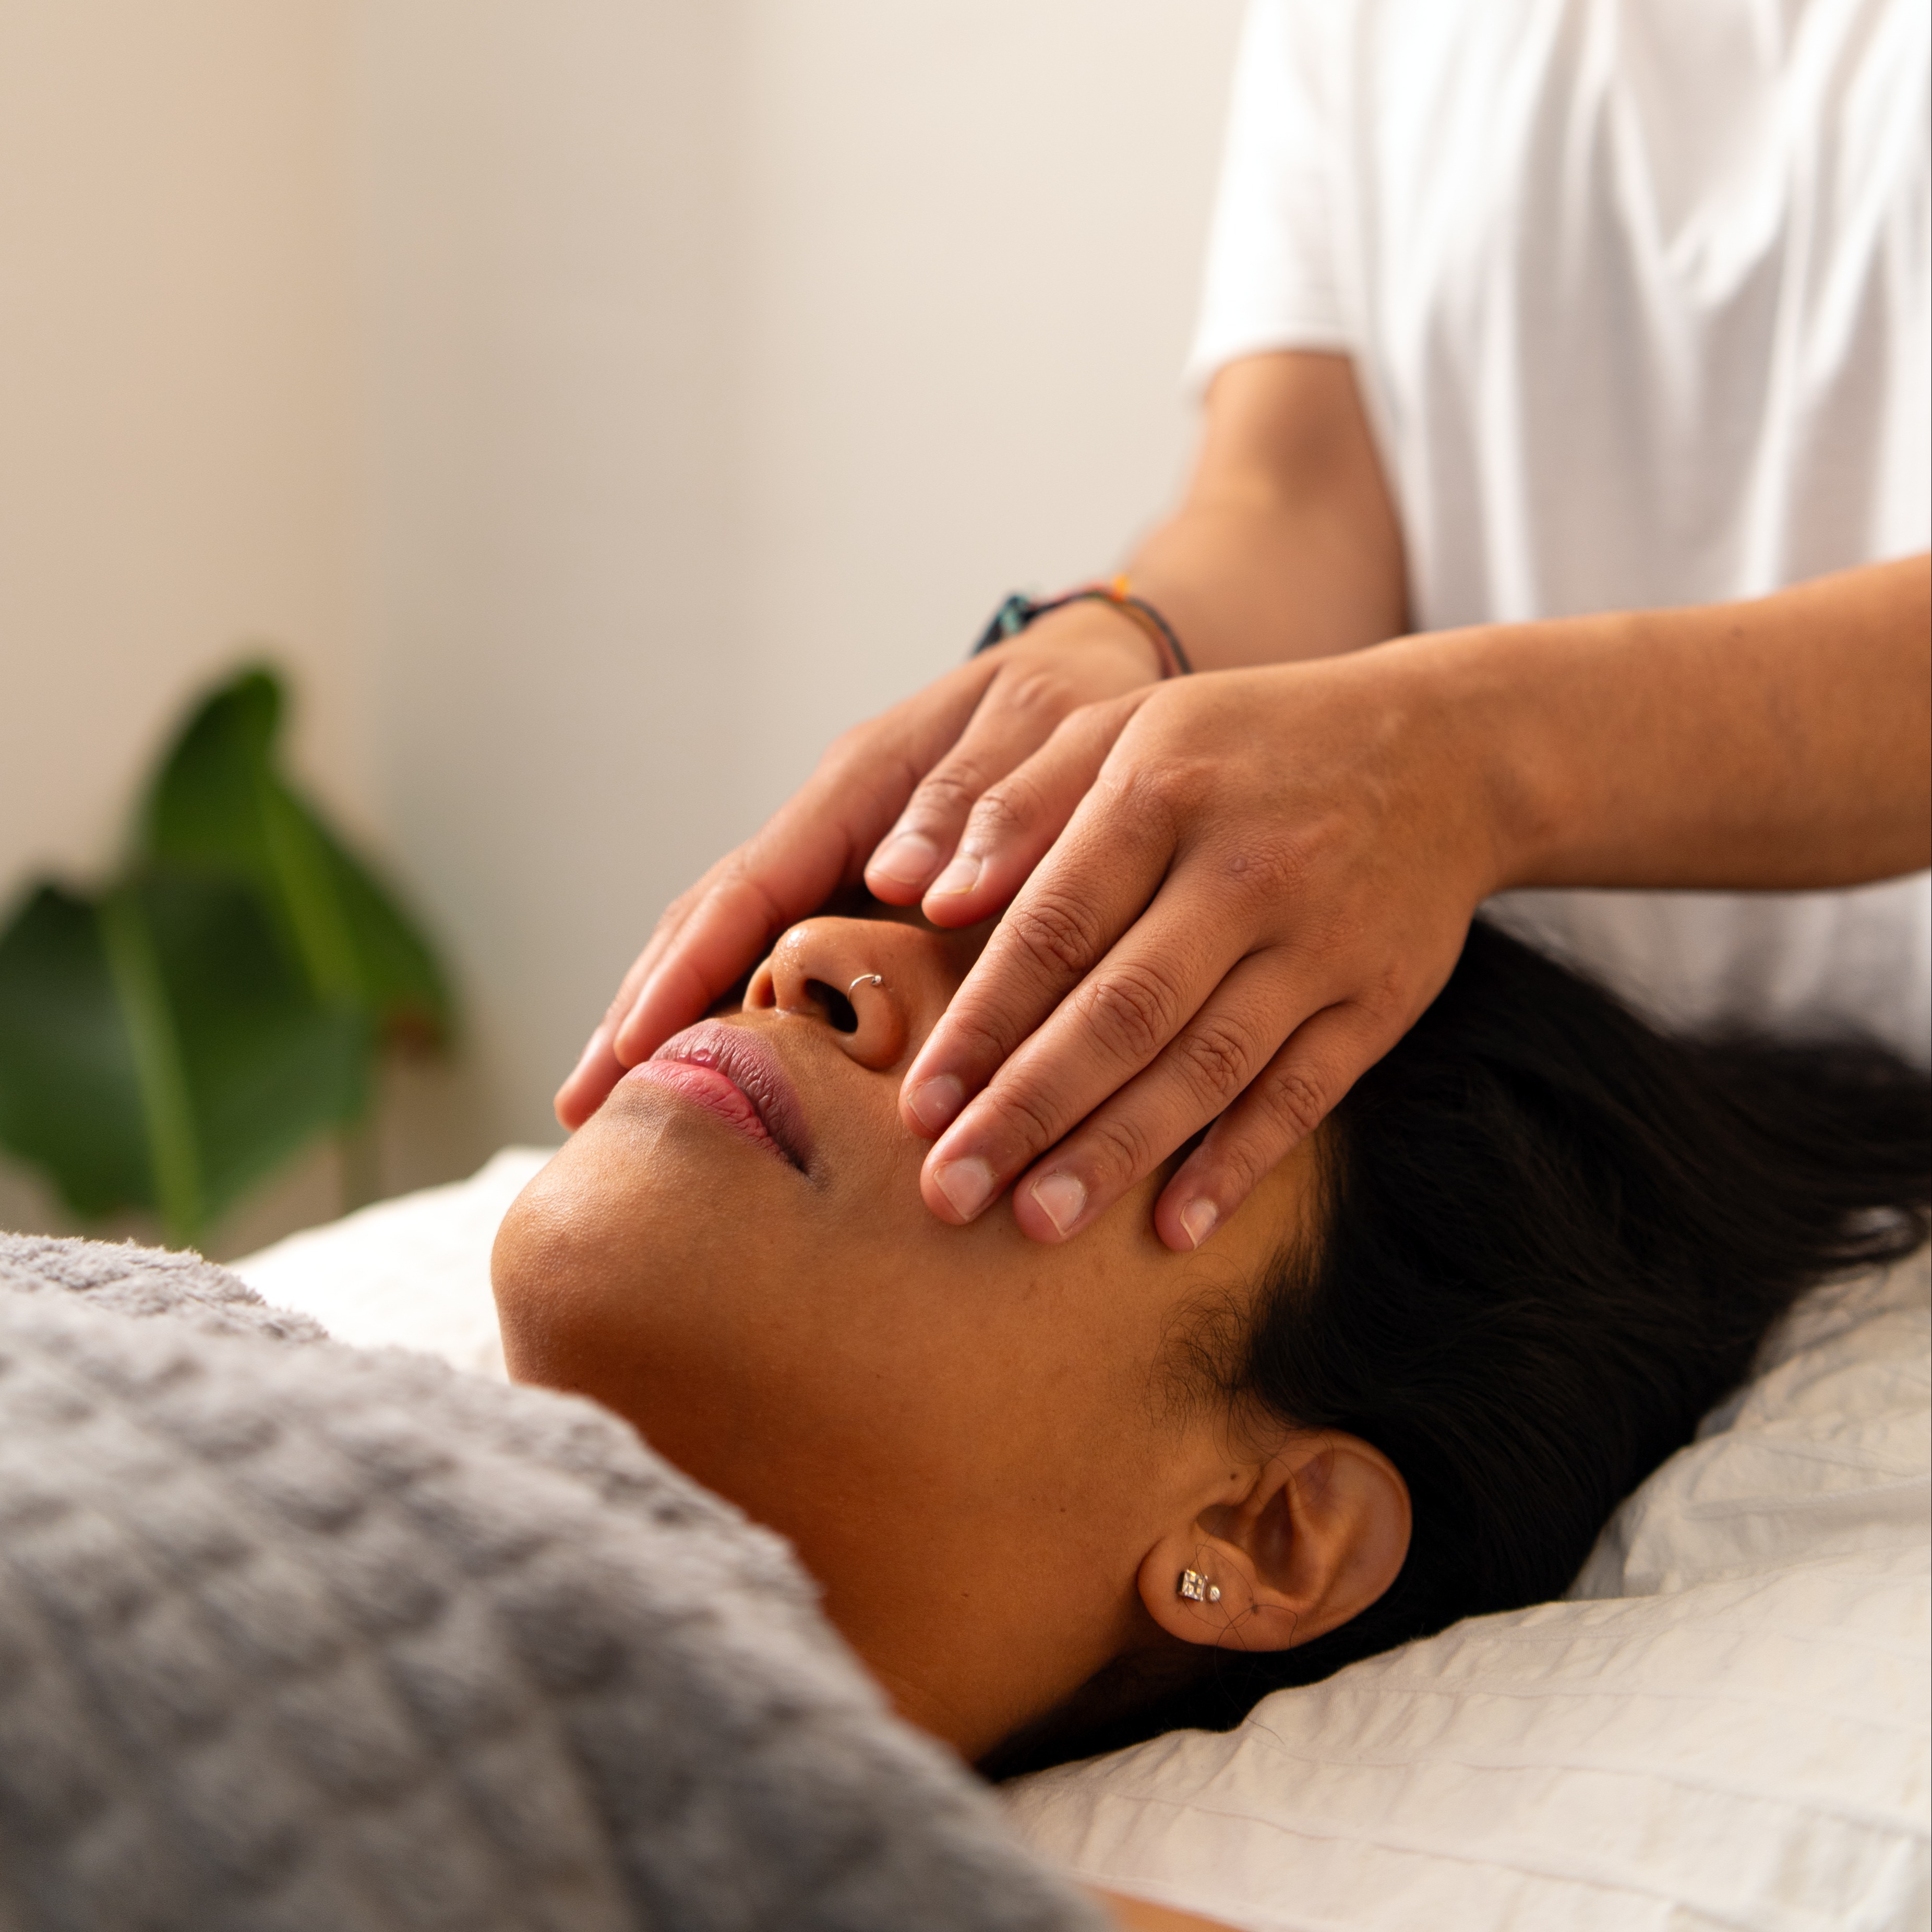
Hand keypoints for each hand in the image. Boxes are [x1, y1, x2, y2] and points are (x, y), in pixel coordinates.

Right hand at [553, 605, 1164, 1128]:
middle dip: (641, 1007)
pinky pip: (779, 949)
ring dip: (670, 1013)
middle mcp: (831, 822)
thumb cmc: (1076, 708)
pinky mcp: (860, 889)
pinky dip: (733, 1005)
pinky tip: (713, 1068)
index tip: (633, 1049)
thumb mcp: (1041, 731)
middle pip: (709, 917)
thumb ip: (983, 802)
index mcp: (862, 782)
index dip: (686, 970)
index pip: (750, 887)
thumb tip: (904, 883)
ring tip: (609, 1102)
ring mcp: (837, 858)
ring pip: (730, 937)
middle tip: (581, 1106)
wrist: (1098, 680)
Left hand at [897, 643, 1507, 1248]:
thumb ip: (1015, 805)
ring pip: (1207, 1066)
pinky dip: (1239, 1163)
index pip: (1054, 928)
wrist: (1444, 750)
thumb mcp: (1124, 728)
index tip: (919, 1107)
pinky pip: (1303, 1094)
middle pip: (1122, 1011)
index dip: (981, 1025)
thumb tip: (922, 896)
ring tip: (1039, 1223)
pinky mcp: (1381, 999)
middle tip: (950, 1193)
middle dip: (1029, 1110)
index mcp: (1162, 791)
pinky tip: (1175, 1228)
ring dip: (1119, 1152)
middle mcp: (1245, 869)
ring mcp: (1321, 941)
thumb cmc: (1242, 747)